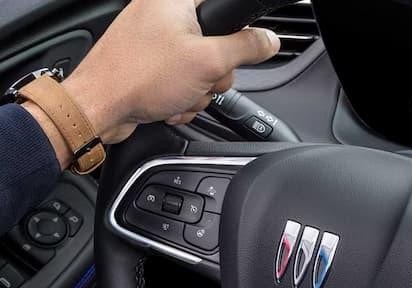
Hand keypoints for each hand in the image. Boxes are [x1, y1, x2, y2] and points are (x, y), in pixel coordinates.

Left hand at [56, 0, 279, 144]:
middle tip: (201, 77)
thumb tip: (270, 40)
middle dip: (214, 72)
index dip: (236, 35)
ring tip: (179, 93)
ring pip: (202, 66)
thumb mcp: (208, 61)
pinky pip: (183, 79)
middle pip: (218, 42)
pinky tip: (168, 101)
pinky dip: (181, 96)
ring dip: (198, 89)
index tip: (232, 53)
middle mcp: (161, 14)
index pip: (224, 9)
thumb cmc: (138, 78)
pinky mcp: (148, 64)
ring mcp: (153, 40)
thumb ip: (247, 47)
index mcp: (174, 1)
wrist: (97, 108)